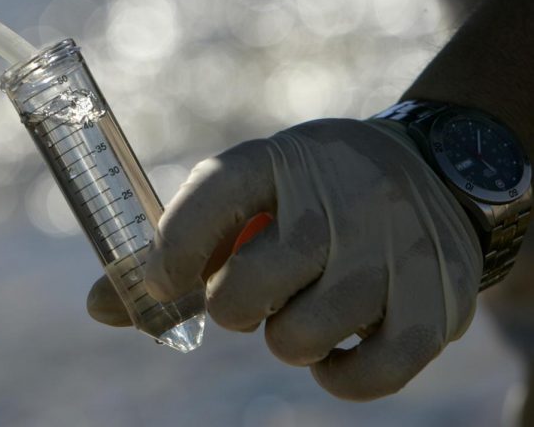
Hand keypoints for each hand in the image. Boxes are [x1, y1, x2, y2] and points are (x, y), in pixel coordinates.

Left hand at [87, 118, 482, 399]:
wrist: (428, 170)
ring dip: (286, 338)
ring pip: (299, 339)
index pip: (206, 200)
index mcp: (275, 160)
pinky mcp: (438, 300)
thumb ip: (173, 251)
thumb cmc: (308, 195)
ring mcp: (393, 249)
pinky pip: (369, 375)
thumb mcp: (245, 194)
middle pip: (245, 290)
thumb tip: (97, 308)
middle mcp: (337, 198)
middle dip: (232, 308)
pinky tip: (333, 349)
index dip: (170, 254)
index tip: (164, 280)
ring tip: (303, 305)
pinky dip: (339, 376)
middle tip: (251, 292)